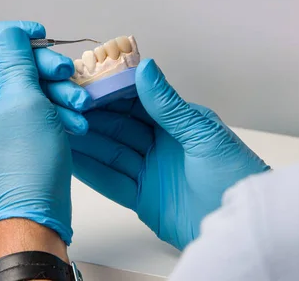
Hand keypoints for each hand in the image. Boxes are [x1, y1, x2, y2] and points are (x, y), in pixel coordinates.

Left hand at [0, 21, 78, 245]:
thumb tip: (8, 35)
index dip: (6, 34)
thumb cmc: (25, 163)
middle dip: (39, 67)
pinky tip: (73, 120)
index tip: (35, 35)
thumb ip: (15, 58)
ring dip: (50, 91)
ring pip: (16, 90)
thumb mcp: (25, 97)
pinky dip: (46, 110)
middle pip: (0, 67)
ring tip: (78, 104)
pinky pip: (20, 112)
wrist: (33, 216)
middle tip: (64, 71)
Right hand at [67, 59, 270, 249]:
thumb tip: (146, 68)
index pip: (135, 101)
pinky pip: (109, 180)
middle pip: (117, 126)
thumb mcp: (202, 135)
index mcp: (176, 123)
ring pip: (109, 151)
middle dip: (90, 115)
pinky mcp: (141, 198)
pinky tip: (69, 158)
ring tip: (58, 128)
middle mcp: (160, 144)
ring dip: (85, 141)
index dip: (109, 91)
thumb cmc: (235, 177)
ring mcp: (149, 171)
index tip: (84, 81)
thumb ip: (169, 105)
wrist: (240, 228)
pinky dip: (89, 170)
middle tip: (62, 103)